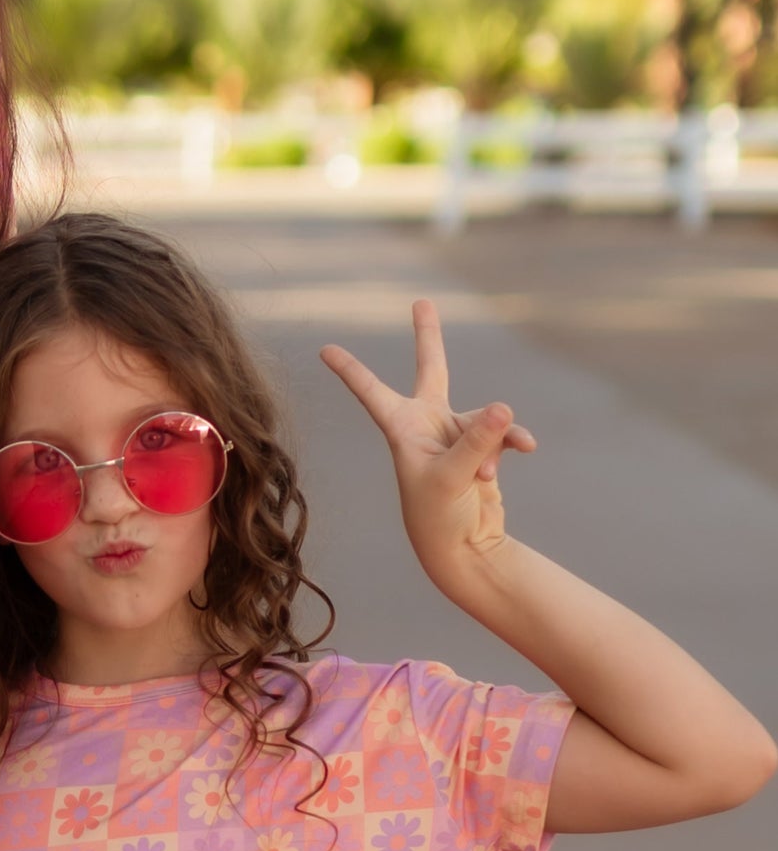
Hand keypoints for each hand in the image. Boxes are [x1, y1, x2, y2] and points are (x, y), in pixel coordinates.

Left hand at [322, 299, 535, 585]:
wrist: (464, 548)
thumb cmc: (439, 517)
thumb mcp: (452, 477)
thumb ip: (476, 439)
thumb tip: (502, 407)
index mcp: (402, 430)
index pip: (371, 393)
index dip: (350, 370)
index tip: (323, 349)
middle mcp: (426, 426)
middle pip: (430, 369)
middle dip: (428, 337)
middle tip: (422, 301)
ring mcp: (456, 435)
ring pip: (482, 418)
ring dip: (490, 442)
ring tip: (484, 475)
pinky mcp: (482, 448)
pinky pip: (503, 432)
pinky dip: (513, 441)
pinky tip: (527, 449)